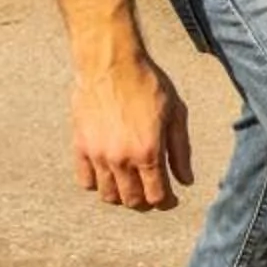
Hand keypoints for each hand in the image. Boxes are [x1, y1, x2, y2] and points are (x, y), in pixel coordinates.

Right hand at [71, 52, 192, 210]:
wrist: (111, 64)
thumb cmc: (148, 84)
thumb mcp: (176, 113)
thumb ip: (180, 150)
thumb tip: (186, 180)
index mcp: (148, 152)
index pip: (156, 196)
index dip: (165, 202)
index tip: (170, 198)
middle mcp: (121, 160)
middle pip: (131, 200)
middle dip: (145, 201)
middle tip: (152, 192)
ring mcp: (97, 155)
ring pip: (107, 195)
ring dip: (121, 196)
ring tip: (131, 185)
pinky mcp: (80, 147)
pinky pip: (85, 180)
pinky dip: (97, 184)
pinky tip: (108, 174)